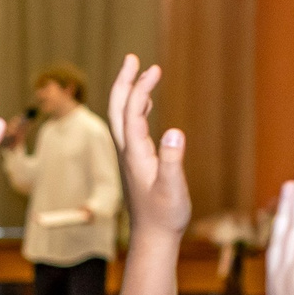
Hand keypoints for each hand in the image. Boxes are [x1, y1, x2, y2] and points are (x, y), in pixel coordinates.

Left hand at [109, 56, 191, 243]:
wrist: (153, 237)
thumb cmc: (165, 215)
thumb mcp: (172, 188)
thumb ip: (173, 161)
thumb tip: (175, 132)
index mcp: (135, 154)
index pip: (132, 114)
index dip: (140, 90)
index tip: (152, 69)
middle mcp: (127, 152)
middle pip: (118, 110)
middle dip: (124, 82)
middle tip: (132, 57)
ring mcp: (130, 156)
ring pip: (123, 117)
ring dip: (130, 92)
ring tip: (142, 71)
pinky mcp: (136, 162)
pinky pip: (131, 128)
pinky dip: (137, 110)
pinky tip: (147, 104)